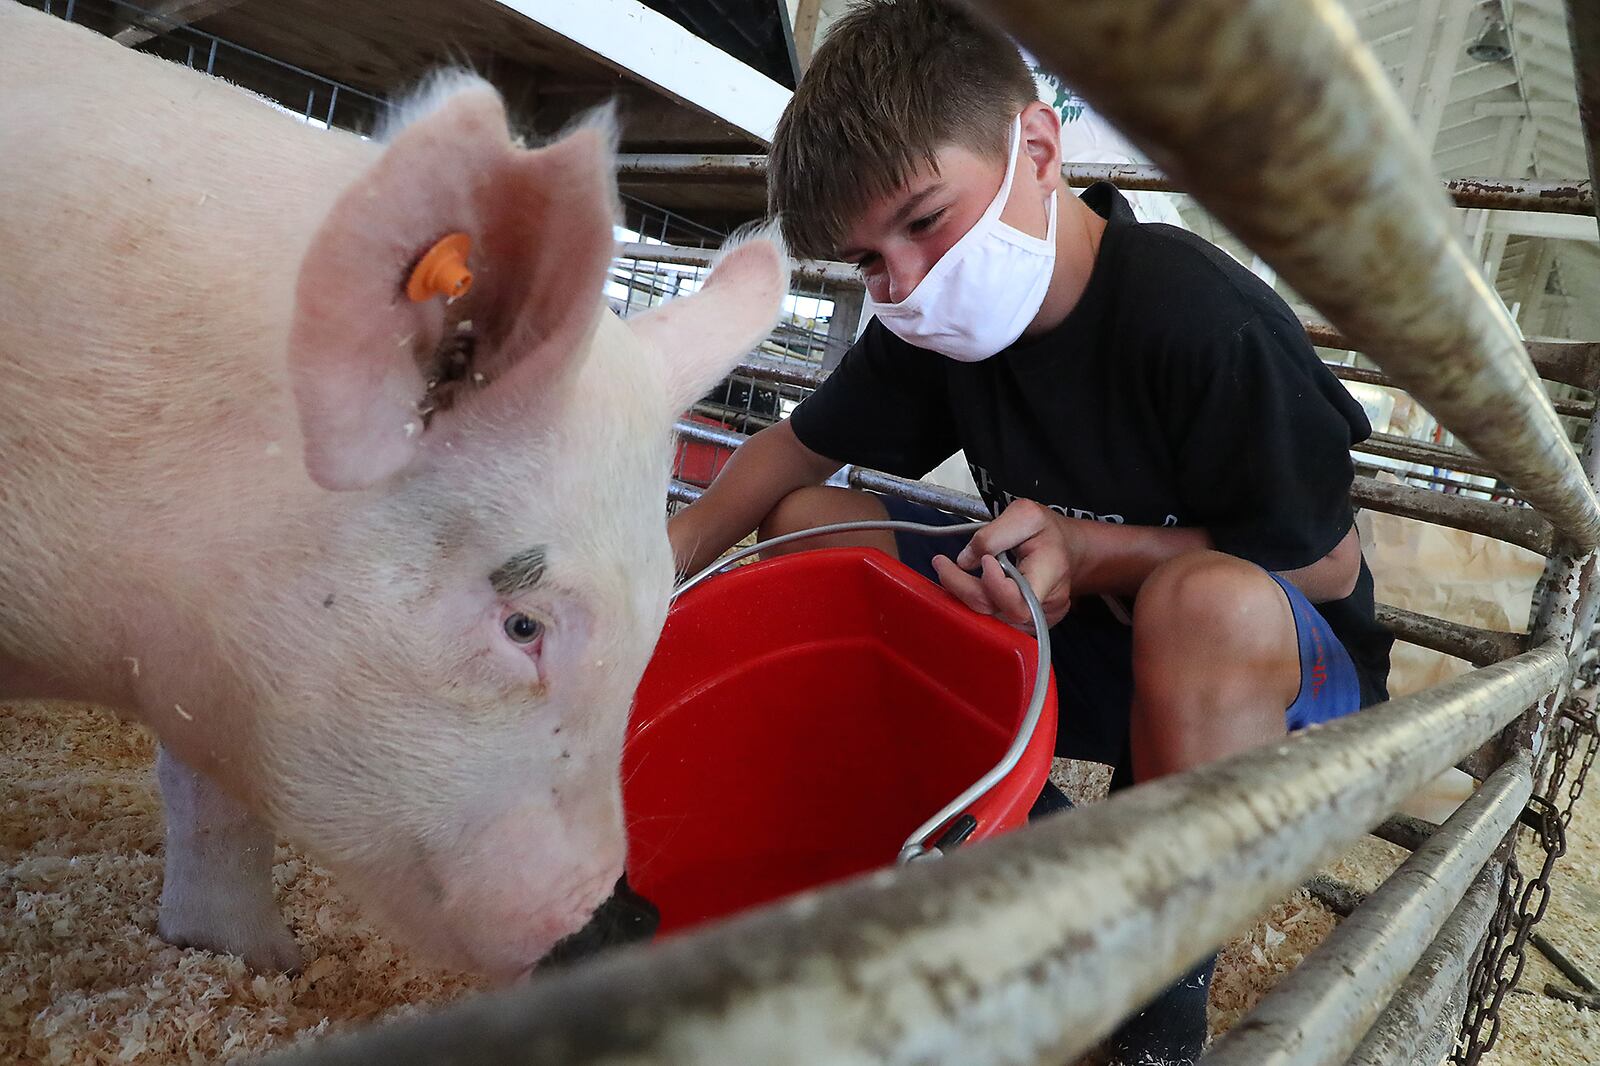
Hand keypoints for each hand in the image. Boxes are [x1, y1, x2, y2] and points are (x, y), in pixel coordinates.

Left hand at [930, 499, 1075, 628]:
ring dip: (964, 594)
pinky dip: (974, 601)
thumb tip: (965, 560)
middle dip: (963, 587)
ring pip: (990, 618)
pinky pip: (993, 620)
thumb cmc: (1048, 533)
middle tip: (941, 563)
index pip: (1019, 602)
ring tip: (949, 571)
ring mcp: (1036, 621)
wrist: (1067, 551)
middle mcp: (1045, 606)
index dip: (994, 586)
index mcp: (1050, 575)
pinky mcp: (1025, 626)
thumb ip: (993, 535)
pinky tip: (965, 584)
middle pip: (996, 611)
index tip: (984, 560)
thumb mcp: (1025, 515)